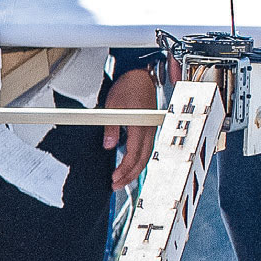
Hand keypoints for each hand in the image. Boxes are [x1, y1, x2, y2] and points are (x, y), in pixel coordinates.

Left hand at [100, 69, 156, 189]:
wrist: (140, 75)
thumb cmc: (128, 86)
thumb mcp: (112, 105)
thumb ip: (111, 127)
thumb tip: (109, 145)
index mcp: (140, 125)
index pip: (134, 154)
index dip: (124, 169)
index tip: (114, 178)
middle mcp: (148, 129)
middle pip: (143, 160)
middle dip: (130, 176)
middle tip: (116, 185)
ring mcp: (150, 129)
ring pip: (146, 156)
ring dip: (134, 170)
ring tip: (121, 180)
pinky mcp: (149, 128)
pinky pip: (146, 149)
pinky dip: (138, 160)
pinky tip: (129, 166)